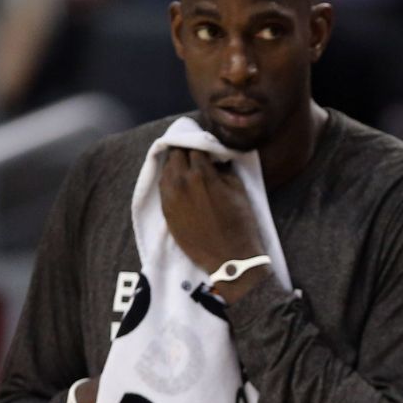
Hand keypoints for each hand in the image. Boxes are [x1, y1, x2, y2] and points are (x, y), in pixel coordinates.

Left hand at [159, 148, 268, 301]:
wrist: (229, 257)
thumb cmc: (240, 223)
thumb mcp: (238, 190)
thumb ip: (222, 171)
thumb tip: (213, 162)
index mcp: (201, 173)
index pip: (194, 148)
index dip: (200, 145)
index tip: (206, 148)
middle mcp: (181, 181)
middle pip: (176, 155)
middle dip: (184, 152)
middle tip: (194, 155)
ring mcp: (170, 197)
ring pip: (166, 170)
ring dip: (175, 166)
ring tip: (185, 168)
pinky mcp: (166, 211)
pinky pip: (163, 188)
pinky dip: (170, 181)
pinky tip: (179, 183)